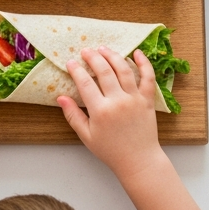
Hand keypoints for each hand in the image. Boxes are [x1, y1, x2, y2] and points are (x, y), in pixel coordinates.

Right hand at [58, 47, 166, 180]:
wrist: (138, 160)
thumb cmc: (111, 150)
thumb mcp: (86, 136)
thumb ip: (73, 115)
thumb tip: (60, 97)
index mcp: (100, 111)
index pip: (85, 83)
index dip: (76, 70)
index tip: (70, 62)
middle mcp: (118, 101)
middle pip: (104, 71)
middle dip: (93, 57)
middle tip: (86, 51)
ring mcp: (134, 99)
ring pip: (123, 69)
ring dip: (112, 56)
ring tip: (103, 49)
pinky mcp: (148, 100)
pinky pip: (148, 78)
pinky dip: (144, 63)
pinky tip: (137, 53)